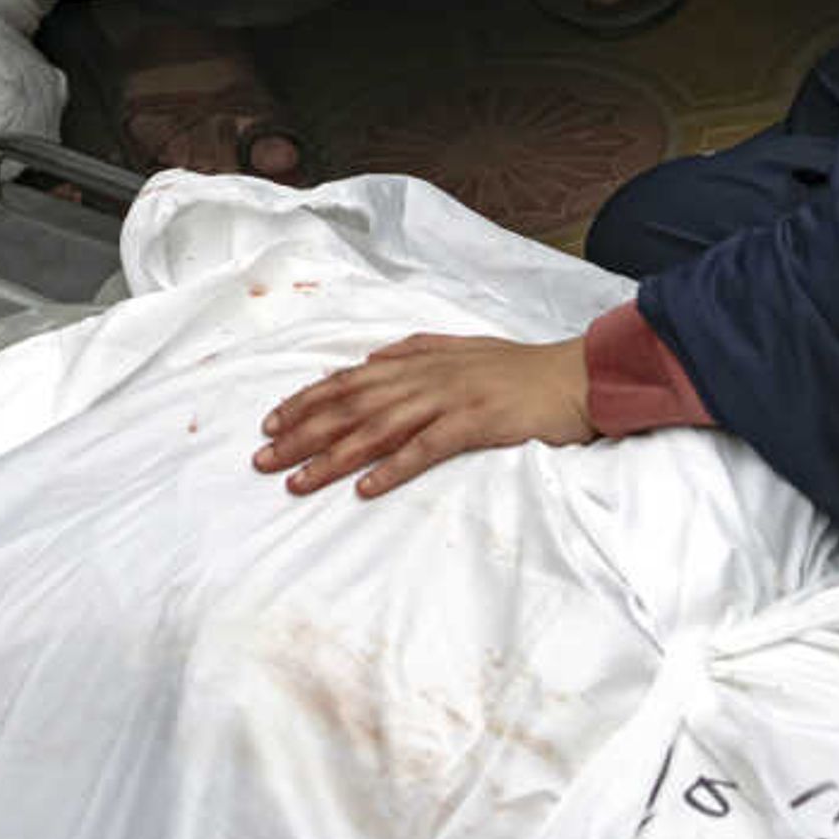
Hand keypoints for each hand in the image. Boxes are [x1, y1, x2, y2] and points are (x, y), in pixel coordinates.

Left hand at [256, 333, 592, 496]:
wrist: (574, 375)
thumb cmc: (517, 367)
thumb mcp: (460, 348)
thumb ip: (414, 349)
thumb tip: (372, 356)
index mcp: (417, 360)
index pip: (347, 380)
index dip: (305, 401)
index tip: (270, 423)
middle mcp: (424, 377)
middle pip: (349, 406)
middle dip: (301, 434)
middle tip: (263, 459)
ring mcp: (448, 399)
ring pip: (376, 429)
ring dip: (332, 457)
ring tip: (297, 481)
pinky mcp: (475, 423)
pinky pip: (425, 448)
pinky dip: (392, 469)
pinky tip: (364, 489)